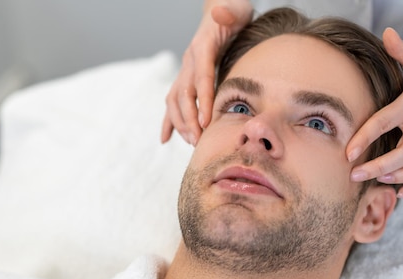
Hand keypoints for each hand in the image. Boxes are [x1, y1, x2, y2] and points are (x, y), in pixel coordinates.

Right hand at [161, 0, 252, 144]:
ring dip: (180, 123)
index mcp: (201, 48)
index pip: (201, 79)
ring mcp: (185, 70)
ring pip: (175, 101)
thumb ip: (228, 13)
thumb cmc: (234, 11)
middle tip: (198, 141)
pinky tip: (166, 139)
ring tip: (191, 142)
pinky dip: (169, 121)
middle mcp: (189, 61)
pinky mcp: (186, 77)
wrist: (223, 10)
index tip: (205, 123)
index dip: (202, 102)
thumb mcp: (235, 9)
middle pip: (184, 95)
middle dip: (189, 120)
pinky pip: (172, 102)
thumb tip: (220, 12)